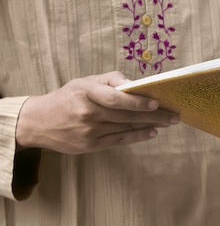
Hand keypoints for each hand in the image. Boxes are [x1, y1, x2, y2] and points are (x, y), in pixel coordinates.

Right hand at [16, 71, 179, 153]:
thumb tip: (135, 84)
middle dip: (154, 116)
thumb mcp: (84, 81)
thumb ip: (110, 80)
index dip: (138, 102)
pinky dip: (138, 137)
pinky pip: (119, 141)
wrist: (38, 122)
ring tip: (168, 123)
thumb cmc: (68, 97)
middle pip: (127, 116)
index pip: (116, 99)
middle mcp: (88, 113)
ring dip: (150, 126)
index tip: (156, 103)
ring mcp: (89, 131)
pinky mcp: (90, 145)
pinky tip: (152, 133)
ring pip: (126, 129)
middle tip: (174, 115)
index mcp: (86, 93)